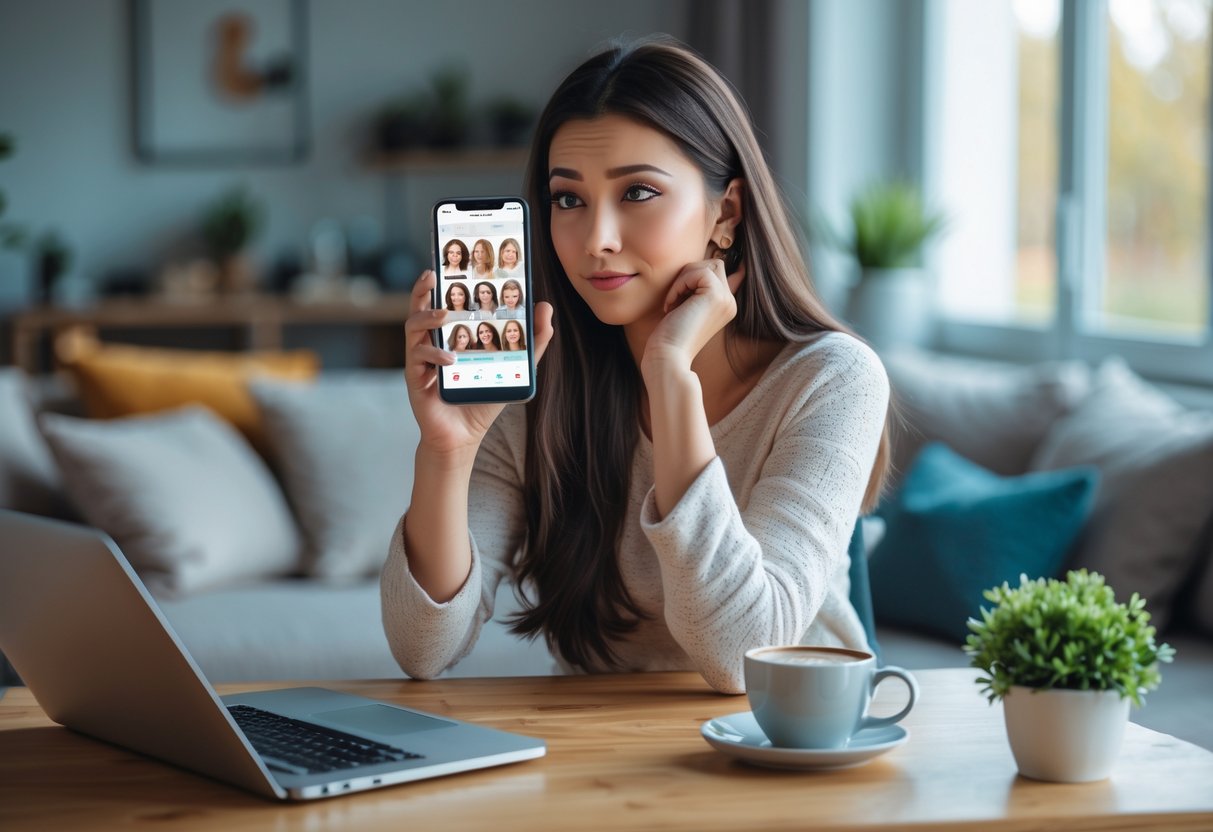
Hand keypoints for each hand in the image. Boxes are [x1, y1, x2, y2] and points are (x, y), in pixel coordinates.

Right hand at [403, 271, 553, 456]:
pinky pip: (417, 358)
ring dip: (428, 318)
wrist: (463, 436)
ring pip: (413, 326)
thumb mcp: (513, 365)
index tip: (446, 263)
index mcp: (450, 334)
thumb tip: (545, 307)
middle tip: (433, 275)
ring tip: (445, 316)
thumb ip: (531, 340)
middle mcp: (431, 342)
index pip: (443, 301)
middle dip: (423, 289)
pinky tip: (450, 360)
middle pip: (420, 306)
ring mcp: (420, 359)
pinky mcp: (415, 378)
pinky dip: (434, 356)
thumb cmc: (482, 397)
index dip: (441, 281)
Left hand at [642, 258, 744, 372]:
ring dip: (683, 279)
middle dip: (689, 274)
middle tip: (674, 297)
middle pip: (713, 265)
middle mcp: (730, 303)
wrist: (668, 357)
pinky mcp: (716, 296)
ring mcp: (726, 300)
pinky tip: (672, 304)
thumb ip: (694, 290)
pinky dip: (679, 284)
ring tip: (672, 302)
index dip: (708, 271)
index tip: (697, 278)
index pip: (725, 274)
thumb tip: (694, 267)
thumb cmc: (670, 336)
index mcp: (725, 306)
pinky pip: (698, 272)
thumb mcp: (685, 308)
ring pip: (707, 265)